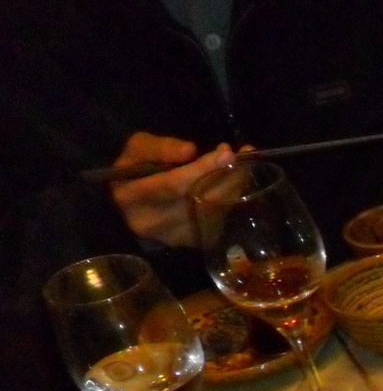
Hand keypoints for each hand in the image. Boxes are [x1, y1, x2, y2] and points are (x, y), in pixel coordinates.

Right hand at [108, 134, 236, 248]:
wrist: (132, 206)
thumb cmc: (133, 171)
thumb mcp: (137, 149)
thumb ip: (160, 148)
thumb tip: (190, 150)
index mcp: (132, 196)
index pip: (173, 184)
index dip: (202, 169)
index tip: (227, 153)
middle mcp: (153, 222)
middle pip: (198, 200)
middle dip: (225, 176)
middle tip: (243, 156)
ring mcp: (173, 237)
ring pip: (213, 211)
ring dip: (233, 188)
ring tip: (241, 166)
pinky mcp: (191, 242)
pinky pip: (218, 221)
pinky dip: (229, 201)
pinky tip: (234, 184)